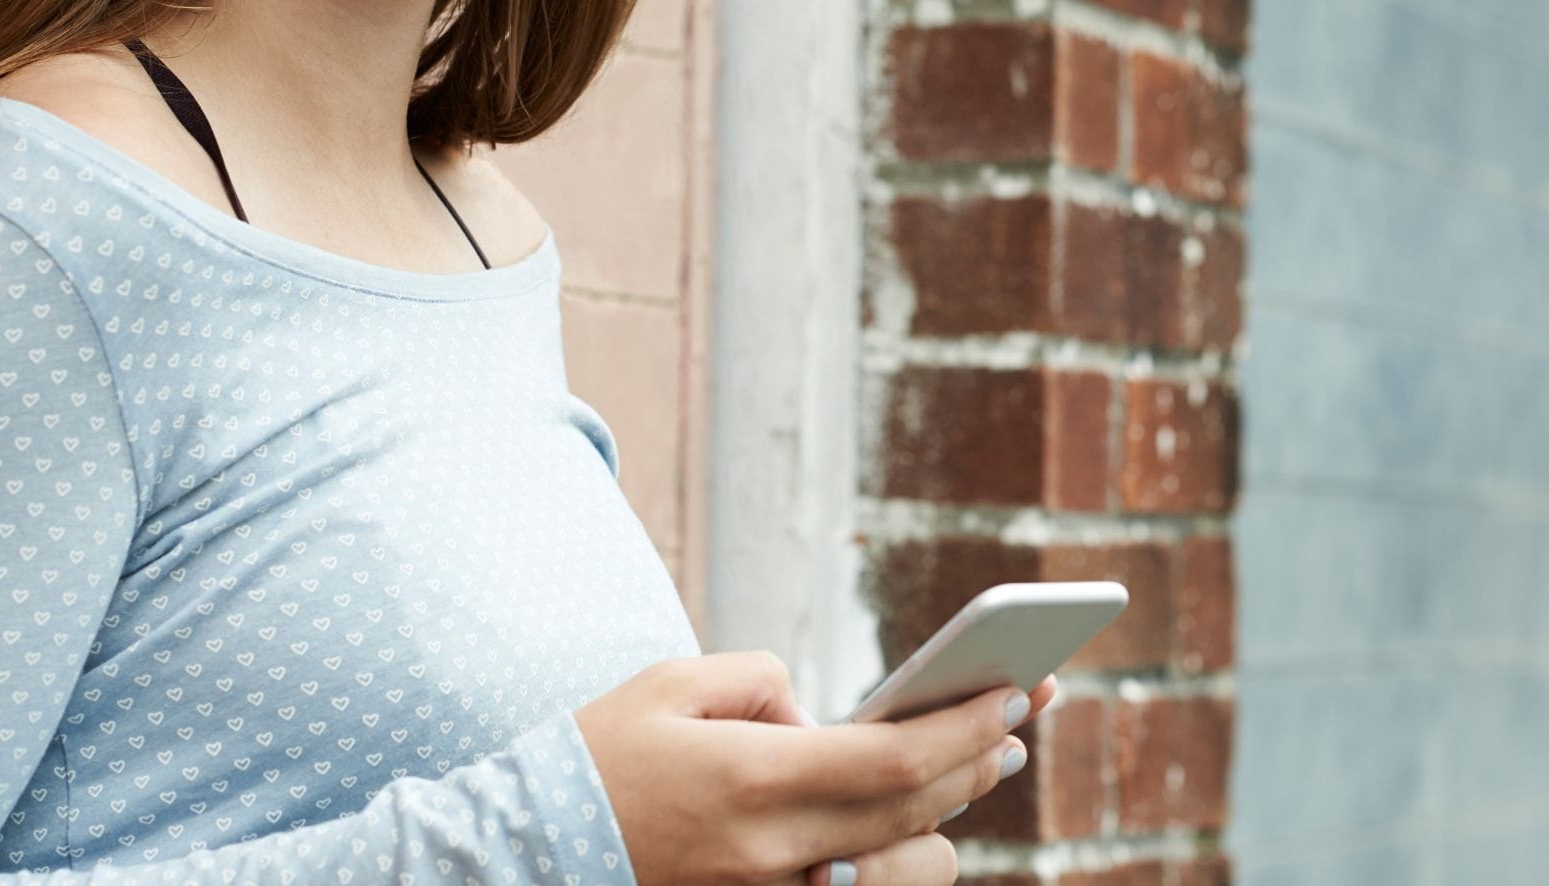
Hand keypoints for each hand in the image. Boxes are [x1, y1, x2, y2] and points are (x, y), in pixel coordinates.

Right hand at [572, 651, 1057, 885]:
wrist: (528, 850)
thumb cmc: (599, 754)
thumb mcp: (674, 683)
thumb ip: (762, 682)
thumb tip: (819, 716)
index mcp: (751, 780)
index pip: (894, 759)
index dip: (965, 726)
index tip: (1015, 689)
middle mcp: (771, 850)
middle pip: (913, 813)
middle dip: (978, 758)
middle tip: (1019, 714)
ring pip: (898, 868)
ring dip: (944, 817)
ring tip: (973, 765)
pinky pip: (853, 884)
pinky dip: (891, 851)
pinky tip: (909, 814)